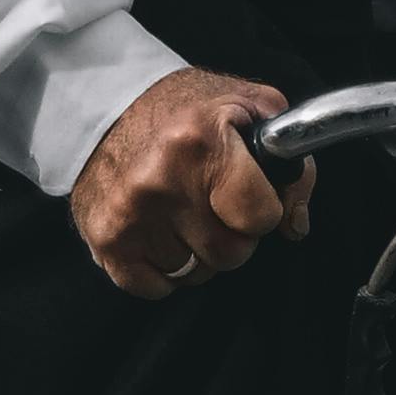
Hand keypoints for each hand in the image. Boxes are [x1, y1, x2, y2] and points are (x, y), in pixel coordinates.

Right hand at [71, 66, 312, 299]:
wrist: (101, 106)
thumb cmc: (182, 109)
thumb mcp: (248, 106)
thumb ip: (288, 161)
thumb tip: (294, 225)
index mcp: (200, 143)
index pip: (260, 216)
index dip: (263, 208)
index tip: (248, 191)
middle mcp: (160, 182)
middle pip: (230, 254)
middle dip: (232, 234)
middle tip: (214, 203)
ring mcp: (129, 215)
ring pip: (194, 274)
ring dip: (196, 252)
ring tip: (182, 213)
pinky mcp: (105, 240)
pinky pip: (155, 288)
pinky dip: (162, 271)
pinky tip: (159, 234)